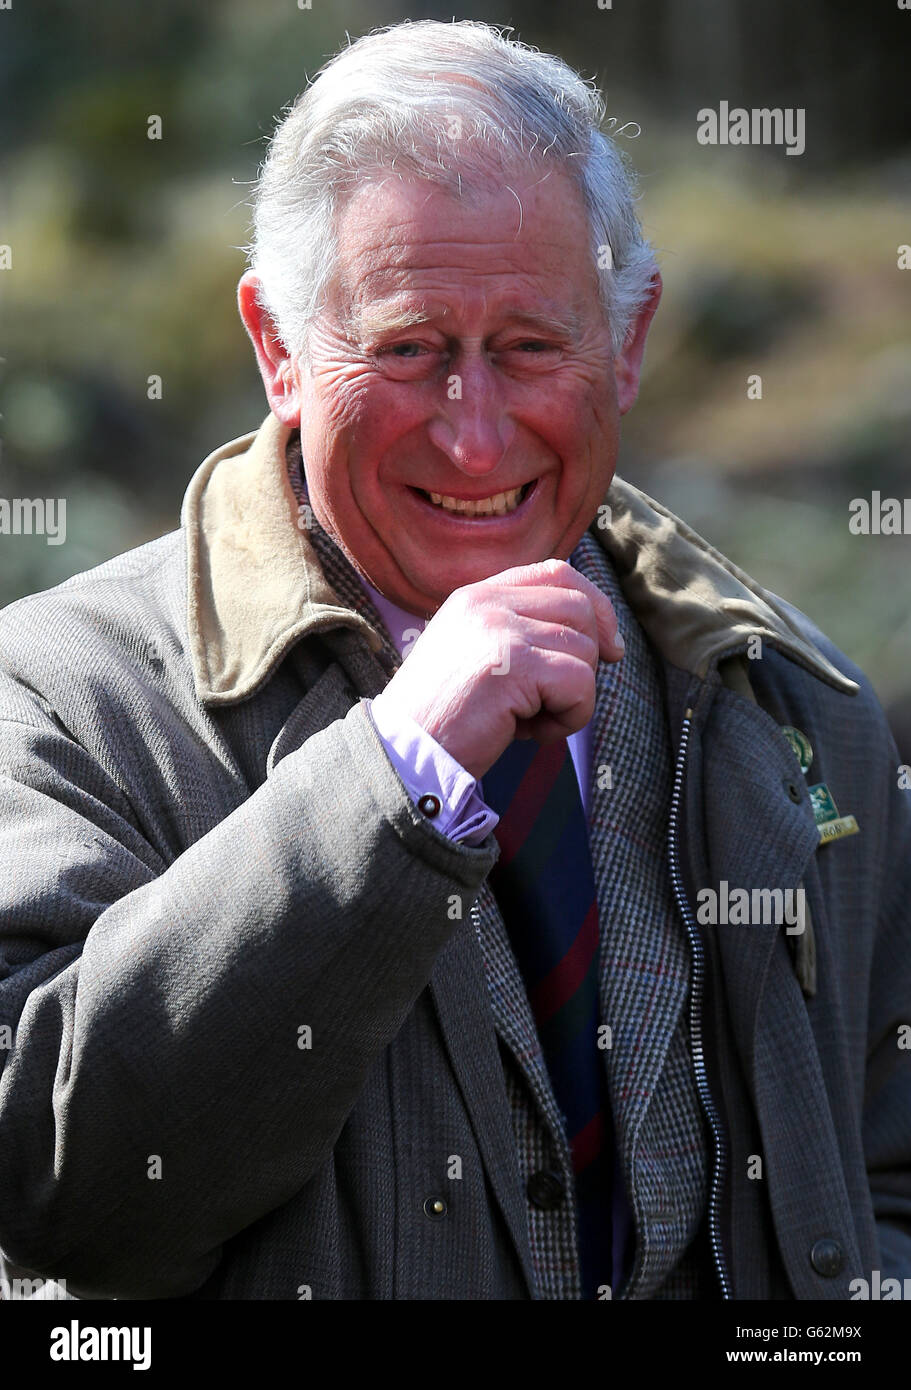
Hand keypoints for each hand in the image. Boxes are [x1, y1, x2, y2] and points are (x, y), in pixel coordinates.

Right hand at [374, 559, 624, 780]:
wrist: (404, 753)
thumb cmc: (445, 717)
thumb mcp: (478, 657)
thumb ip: (521, 632)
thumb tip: (599, 637)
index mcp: (478, 595)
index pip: (558, 572)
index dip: (596, 606)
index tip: (609, 647)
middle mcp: (488, 602)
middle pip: (581, 608)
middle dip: (588, 659)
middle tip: (555, 699)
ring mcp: (499, 629)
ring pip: (585, 649)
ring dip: (573, 697)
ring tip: (530, 720)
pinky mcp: (512, 665)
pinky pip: (580, 685)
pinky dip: (570, 718)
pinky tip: (531, 734)